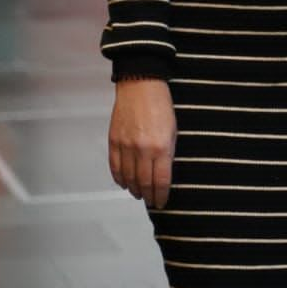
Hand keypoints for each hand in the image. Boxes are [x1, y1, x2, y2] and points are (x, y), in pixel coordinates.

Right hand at [108, 78, 175, 208]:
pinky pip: (115, 167)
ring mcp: (126, 146)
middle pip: (143, 182)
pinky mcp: (114, 141)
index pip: (160, 181)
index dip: (160, 195)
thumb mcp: (173, 130)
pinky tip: (124, 183)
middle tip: (150, 202)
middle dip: (148, 196)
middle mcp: (142, 150)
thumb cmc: (160, 104)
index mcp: (161, 147)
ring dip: (133, 189)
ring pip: (128, 178)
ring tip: (138, 194)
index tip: (161, 202)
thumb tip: (163, 173)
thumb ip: (168, 153)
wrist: (140, 85)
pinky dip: (119, 178)